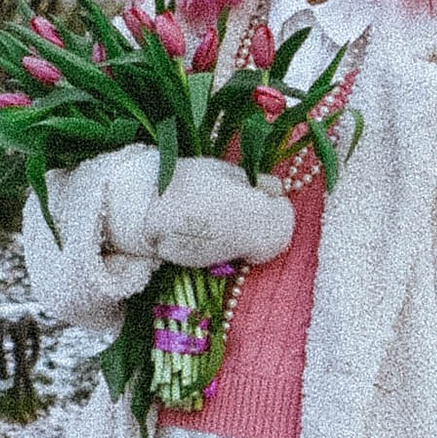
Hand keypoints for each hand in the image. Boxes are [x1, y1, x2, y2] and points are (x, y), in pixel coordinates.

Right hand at [134, 157, 293, 272]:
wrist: (150, 209)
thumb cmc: (191, 181)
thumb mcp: (228, 170)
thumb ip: (257, 182)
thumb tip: (276, 188)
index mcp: (264, 214)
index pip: (285, 212)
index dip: (272, 199)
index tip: (256, 189)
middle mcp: (256, 244)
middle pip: (277, 237)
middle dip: (265, 221)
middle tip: (241, 203)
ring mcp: (235, 258)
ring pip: (256, 248)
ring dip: (248, 233)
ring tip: (222, 214)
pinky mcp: (214, 266)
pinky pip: (232, 254)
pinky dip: (227, 243)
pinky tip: (210, 228)